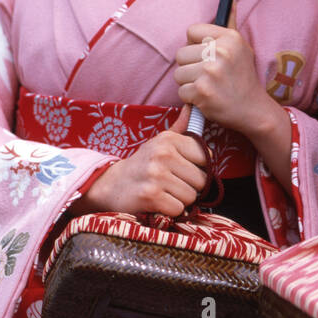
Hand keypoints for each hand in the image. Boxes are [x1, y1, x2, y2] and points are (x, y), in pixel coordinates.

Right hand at [80, 104, 208, 217]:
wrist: (110, 184)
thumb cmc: (142, 164)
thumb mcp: (159, 142)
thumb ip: (180, 127)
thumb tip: (192, 107)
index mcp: (169, 139)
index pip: (207, 158)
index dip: (198, 168)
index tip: (182, 170)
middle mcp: (163, 154)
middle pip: (201, 180)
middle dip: (190, 187)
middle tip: (172, 184)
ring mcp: (156, 175)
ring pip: (191, 196)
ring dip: (180, 200)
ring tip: (164, 192)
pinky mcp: (150, 196)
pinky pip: (178, 209)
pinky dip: (170, 211)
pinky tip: (158, 203)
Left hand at [173, 1, 273, 139]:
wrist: (252, 109)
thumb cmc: (243, 76)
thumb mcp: (241, 47)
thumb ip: (231, 24)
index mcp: (229, 38)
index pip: (191, 31)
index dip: (195, 44)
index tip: (205, 54)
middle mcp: (221, 52)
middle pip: (180, 53)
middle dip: (190, 66)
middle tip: (207, 74)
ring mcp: (210, 72)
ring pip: (178, 73)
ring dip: (189, 82)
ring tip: (207, 86)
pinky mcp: (202, 92)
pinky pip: (181, 91)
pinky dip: (191, 98)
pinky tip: (206, 98)